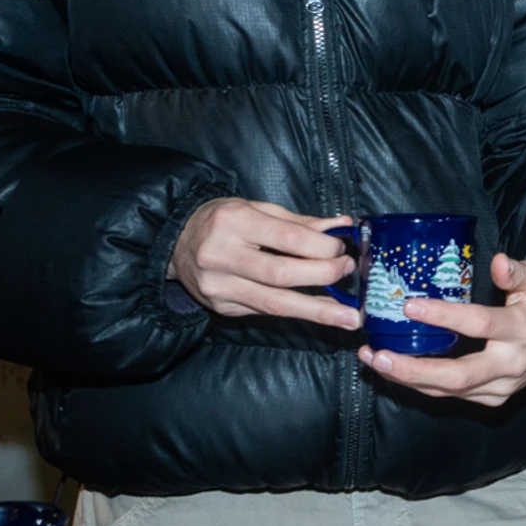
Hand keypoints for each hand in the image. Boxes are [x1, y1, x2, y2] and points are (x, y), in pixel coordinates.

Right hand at [170, 197, 359, 329]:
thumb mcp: (258, 208)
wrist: (176, 242)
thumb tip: (342, 227)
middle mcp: (221, 256)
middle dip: (323, 277)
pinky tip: (320, 313)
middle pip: (281, 275)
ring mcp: (219, 287)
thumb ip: (300, 222)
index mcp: (233, 222)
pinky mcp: (221, 308)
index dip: (321, 247)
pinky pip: (265, 312)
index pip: (286, 239)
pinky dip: (296, 312)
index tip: (342, 250)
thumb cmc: (223, 220)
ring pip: (274, 304)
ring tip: (349, 318)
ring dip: (317, 312)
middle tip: (349, 274)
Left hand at [361, 254, 525, 406]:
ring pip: (449, 391)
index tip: (411, 306)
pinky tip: (396, 370)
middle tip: (378, 356)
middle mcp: (511, 364)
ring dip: (408, 379)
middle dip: (414, 369)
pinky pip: (453, 395)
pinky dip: (422, 385)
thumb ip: (517, 272)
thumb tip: (498, 262)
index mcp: (522, 329)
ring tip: (374, 360)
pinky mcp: (493, 397)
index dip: (443, 317)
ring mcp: (501, 386)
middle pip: (458, 375)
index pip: (479, 325)